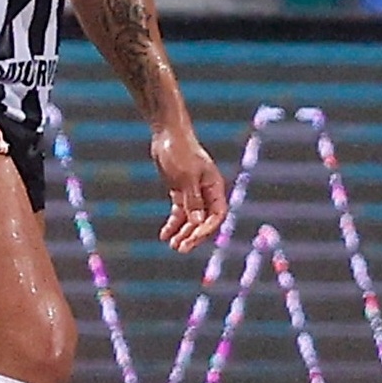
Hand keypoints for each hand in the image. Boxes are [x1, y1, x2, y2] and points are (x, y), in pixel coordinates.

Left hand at [150, 120, 226, 253]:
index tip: (193, 237)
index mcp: (214, 187)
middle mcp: (206, 192)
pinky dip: (173, 223)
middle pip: (204, 220)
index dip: (207, 228)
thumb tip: (198, 223)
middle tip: (181, 248)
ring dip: (183, 232)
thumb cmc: (180, 151)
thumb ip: (192, 200)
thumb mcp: (185, 176)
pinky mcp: (179, 191)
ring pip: (191, 218)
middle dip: (193, 235)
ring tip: (173, 245)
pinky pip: (179, 212)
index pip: (217, 214)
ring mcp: (192, 192)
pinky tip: (164, 235)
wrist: (167, 134)